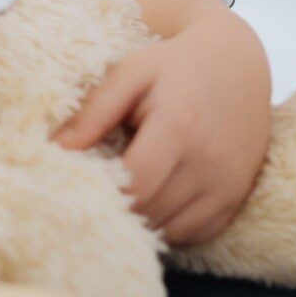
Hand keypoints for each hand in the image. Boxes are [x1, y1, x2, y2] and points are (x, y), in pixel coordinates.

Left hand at [56, 4, 271, 244]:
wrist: (238, 63)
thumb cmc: (173, 66)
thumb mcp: (130, 74)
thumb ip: (94, 111)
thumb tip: (57, 149)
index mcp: (179, 126)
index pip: (134, 184)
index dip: (101, 192)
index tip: (76, 184)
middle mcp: (209, 162)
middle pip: (150, 211)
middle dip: (115, 208)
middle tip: (89, 193)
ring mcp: (228, 185)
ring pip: (171, 230)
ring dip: (141, 221)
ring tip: (120, 194)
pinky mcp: (236, 198)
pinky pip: (195, 233)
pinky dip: (168, 225)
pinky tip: (152, 199)